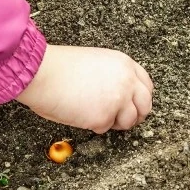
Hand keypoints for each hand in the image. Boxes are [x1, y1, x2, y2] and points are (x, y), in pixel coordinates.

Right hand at [15, 45, 152, 133]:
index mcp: (124, 65)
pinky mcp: (104, 117)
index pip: (146, 85)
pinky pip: (105, 128)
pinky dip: (93, 125)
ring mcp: (118, 100)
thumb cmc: (59, 67)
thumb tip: (119, 94)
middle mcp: (127, 82)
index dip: (141, 98)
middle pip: (145, 105)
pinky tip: (80, 113)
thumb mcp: (96, 62)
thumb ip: (113, 76)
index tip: (135, 105)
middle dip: (135, 115)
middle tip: (121, 120)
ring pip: (129, 121)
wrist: (43, 73)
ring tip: (94, 114)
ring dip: (115, 122)